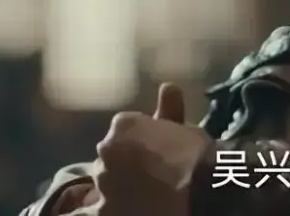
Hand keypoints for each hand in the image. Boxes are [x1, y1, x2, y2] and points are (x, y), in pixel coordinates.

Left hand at [92, 83, 213, 215]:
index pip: (127, 128)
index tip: (157, 151)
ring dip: (116, 185)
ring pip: (104, 180)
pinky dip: (101, 209)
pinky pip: (91, 211)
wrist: (198, 196)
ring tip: (139, 196)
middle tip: (149, 175)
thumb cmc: (195, 159)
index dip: (142, 140)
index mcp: (124, 124)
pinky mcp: (102, 210)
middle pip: (112, 154)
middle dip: (125, 162)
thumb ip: (171, 109)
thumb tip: (168, 86)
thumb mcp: (189, 130)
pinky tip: (115, 209)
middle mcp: (105, 148)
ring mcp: (102, 180)